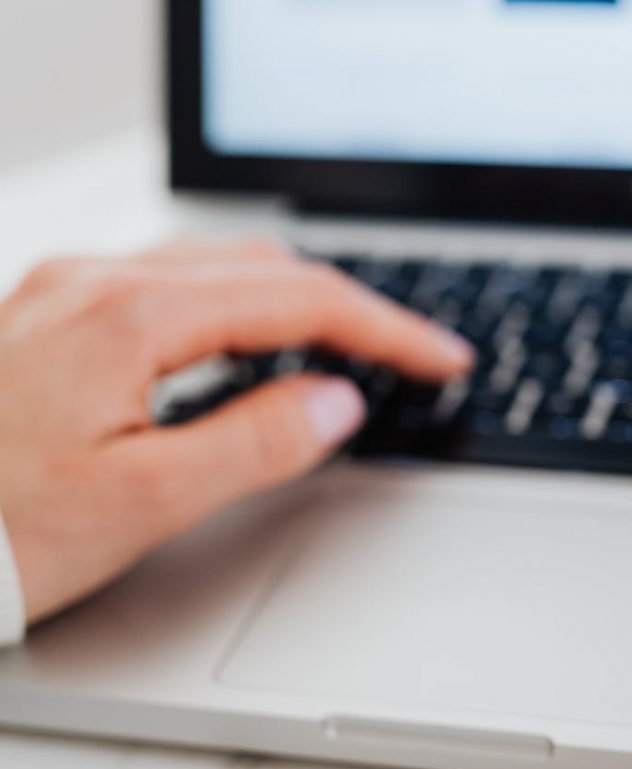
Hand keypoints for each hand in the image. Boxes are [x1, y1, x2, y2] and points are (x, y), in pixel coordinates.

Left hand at [0, 239, 473, 625]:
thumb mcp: (140, 503)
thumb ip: (255, 442)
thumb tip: (337, 401)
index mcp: (127, 318)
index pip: (300, 300)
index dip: (389, 330)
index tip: (444, 359)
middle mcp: (96, 283)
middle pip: (265, 266)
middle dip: (352, 307)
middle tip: (411, 357)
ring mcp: (67, 292)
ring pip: (218, 268)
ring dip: (297, 301)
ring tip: (349, 349)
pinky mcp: (50, 314)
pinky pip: (172, 285)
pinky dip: (240, 307)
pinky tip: (252, 344)